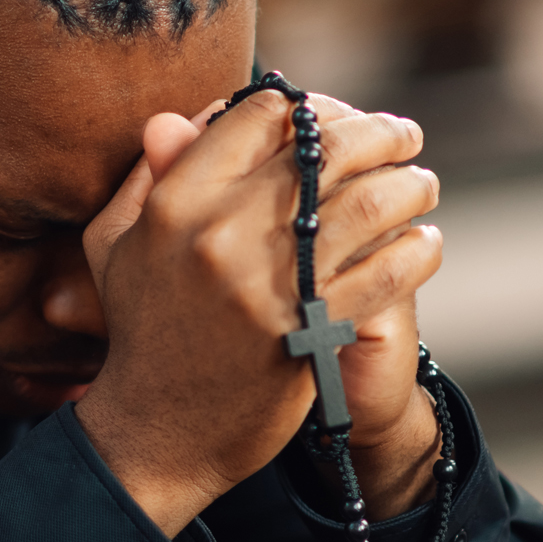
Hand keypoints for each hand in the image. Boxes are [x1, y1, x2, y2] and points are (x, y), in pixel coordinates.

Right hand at [72, 92, 443, 535]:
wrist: (159, 432)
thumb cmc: (141, 329)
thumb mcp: (118, 244)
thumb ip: (148, 176)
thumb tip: (175, 118)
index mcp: (175, 201)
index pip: (256, 116)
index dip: (300, 109)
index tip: (326, 118)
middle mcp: (221, 230)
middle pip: (325, 149)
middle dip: (378, 132)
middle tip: (403, 133)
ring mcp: (269, 281)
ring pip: (370, 203)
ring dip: (410, 185)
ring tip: (423, 184)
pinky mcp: (310, 327)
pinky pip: (387, 269)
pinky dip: (416, 249)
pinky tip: (424, 243)